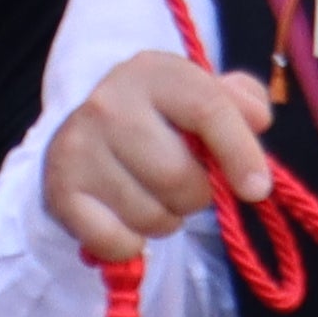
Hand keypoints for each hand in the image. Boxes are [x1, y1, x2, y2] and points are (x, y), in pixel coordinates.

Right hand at [37, 50, 276, 265]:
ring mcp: (77, 147)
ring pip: (151, 216)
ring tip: (152, 194)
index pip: (207, 110)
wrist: (88, 134)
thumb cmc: (163, 119)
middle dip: (196, 194)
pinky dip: (131, 243)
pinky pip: (118, 243)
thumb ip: (243, 102)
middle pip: (179, 177)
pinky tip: (124, 217)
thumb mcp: (204, 95)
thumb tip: (256, 121)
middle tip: (185, 184)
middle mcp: (107, 104)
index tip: (257, 189)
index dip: (240, 152)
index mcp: (153, 73)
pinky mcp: (60, 191)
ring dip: (165, 218)